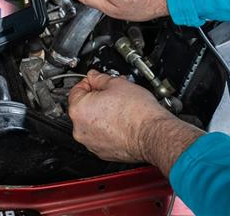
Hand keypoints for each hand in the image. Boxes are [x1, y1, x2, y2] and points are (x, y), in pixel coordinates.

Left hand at [68, 70, 203, 173]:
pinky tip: (121, 122)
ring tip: (120, 108)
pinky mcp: (102, 152)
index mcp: (79, 110)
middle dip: (97, 98)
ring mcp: (90, 143)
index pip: (76, 89)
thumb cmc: (137, 112)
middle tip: (113, 93)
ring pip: (91, 123)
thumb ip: (100, 78)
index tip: (98, 81)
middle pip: (83, 107)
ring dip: (101, 114)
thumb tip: (94, 76)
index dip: (89, 82)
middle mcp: (80, 129)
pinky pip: (100, 136)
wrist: (152, 134)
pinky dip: (107, 129)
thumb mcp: (117, 84)